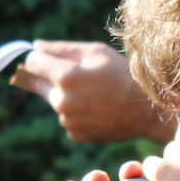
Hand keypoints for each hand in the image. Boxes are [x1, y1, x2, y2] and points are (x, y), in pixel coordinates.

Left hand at [11, 41, 173, 143]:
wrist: (146, 110)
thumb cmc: (122, 74)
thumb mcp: (95, 53)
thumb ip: (61, 49)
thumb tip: (35, 46)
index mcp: (65, 77)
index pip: (32, 63)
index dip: (38, 58)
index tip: (44, 58)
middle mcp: (61, 101)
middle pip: (42, 85)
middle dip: (54, 78)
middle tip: (80, 77)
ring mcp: (67, 120)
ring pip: (57, 103)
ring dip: (67, 96)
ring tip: (96, 94)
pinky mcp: (75, 134)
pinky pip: (68, 119)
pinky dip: (77, 113)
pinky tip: (98, 108)